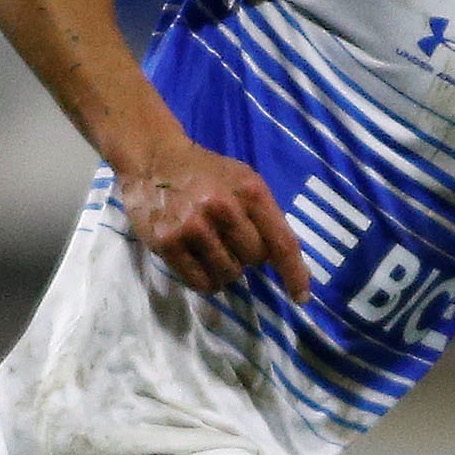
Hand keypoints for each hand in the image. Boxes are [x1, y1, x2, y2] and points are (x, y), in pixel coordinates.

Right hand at [117, 135, 312, 298]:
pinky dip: (205, 280)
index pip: (281, 241)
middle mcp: (223, 208)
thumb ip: (262, 213)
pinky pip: (201, 282)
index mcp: (249, 191)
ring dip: (224, 269)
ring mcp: (194, 227)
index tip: (301, 297)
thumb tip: (281, 259)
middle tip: (228, 238)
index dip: (294, 273)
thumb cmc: (205, 172)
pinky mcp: (168, 243)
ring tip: (209, 248)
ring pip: (229, 274)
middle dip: (246, 255)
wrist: (153, 158)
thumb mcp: (242, 179)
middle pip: (254, 260)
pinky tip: (198, 262)